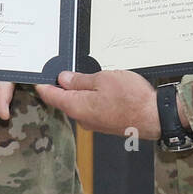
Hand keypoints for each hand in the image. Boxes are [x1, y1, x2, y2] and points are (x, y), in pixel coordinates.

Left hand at [34, 69, 161, 138]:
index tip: (37, 77)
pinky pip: (91, 108)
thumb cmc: (131, 98)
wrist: (155, 116)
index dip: (43, 85)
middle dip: (62, 86)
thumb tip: (63, 79)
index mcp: (77, 107)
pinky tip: (99, 88)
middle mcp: (82, 119)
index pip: (51, 96)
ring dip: (79, 91)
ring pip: (79, 103)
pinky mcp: (105, 123)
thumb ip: (80, 80)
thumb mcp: (102, 79)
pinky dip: (90, 98)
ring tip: (85, 75)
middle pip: (65, 100)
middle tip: (62, 69)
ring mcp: (94, 123)